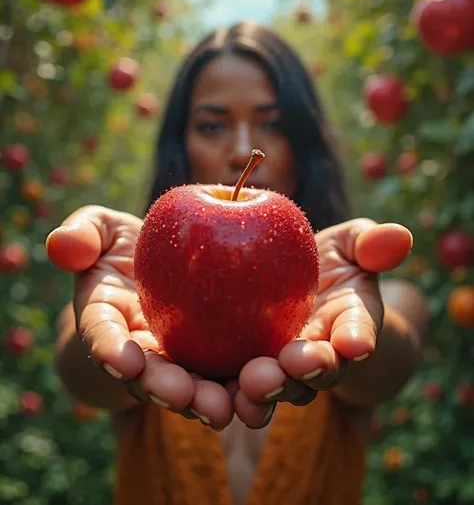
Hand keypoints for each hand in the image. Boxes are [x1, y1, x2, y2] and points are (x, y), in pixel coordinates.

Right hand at [47, 205, 234, 430]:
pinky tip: (264, 390)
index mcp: (105, 318)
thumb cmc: (124, 247)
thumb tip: (61, 243)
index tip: (121, 361)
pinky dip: (242, 386)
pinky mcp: (211, 361)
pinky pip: (226, 376)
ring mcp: (175, 361)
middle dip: (163, 389)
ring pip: (188, 387)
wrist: (158, 268)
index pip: (101, 335)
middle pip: (147, 376)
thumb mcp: (101, 230)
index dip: (108, 349)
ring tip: (223, 407)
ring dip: (204, 400)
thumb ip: (83, 233)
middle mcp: (137, 350)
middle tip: (181, 394)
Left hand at [233, 219, 412, 427]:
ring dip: (266, 391)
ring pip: (278, 388)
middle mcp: (321, 356)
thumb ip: (368, 243)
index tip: (356, 342)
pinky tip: (206, 393)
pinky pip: (236, 387)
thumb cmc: (330, 261)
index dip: (357, 336)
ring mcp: (284, 370)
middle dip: (308, 371)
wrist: (295, 286)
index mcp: (351, 324)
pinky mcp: (246, 372)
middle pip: (317, 371)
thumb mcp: (350, 244)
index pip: (358, 331)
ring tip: (251, 385)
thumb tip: (400, 235)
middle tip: (295, 364)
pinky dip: (225, 393)